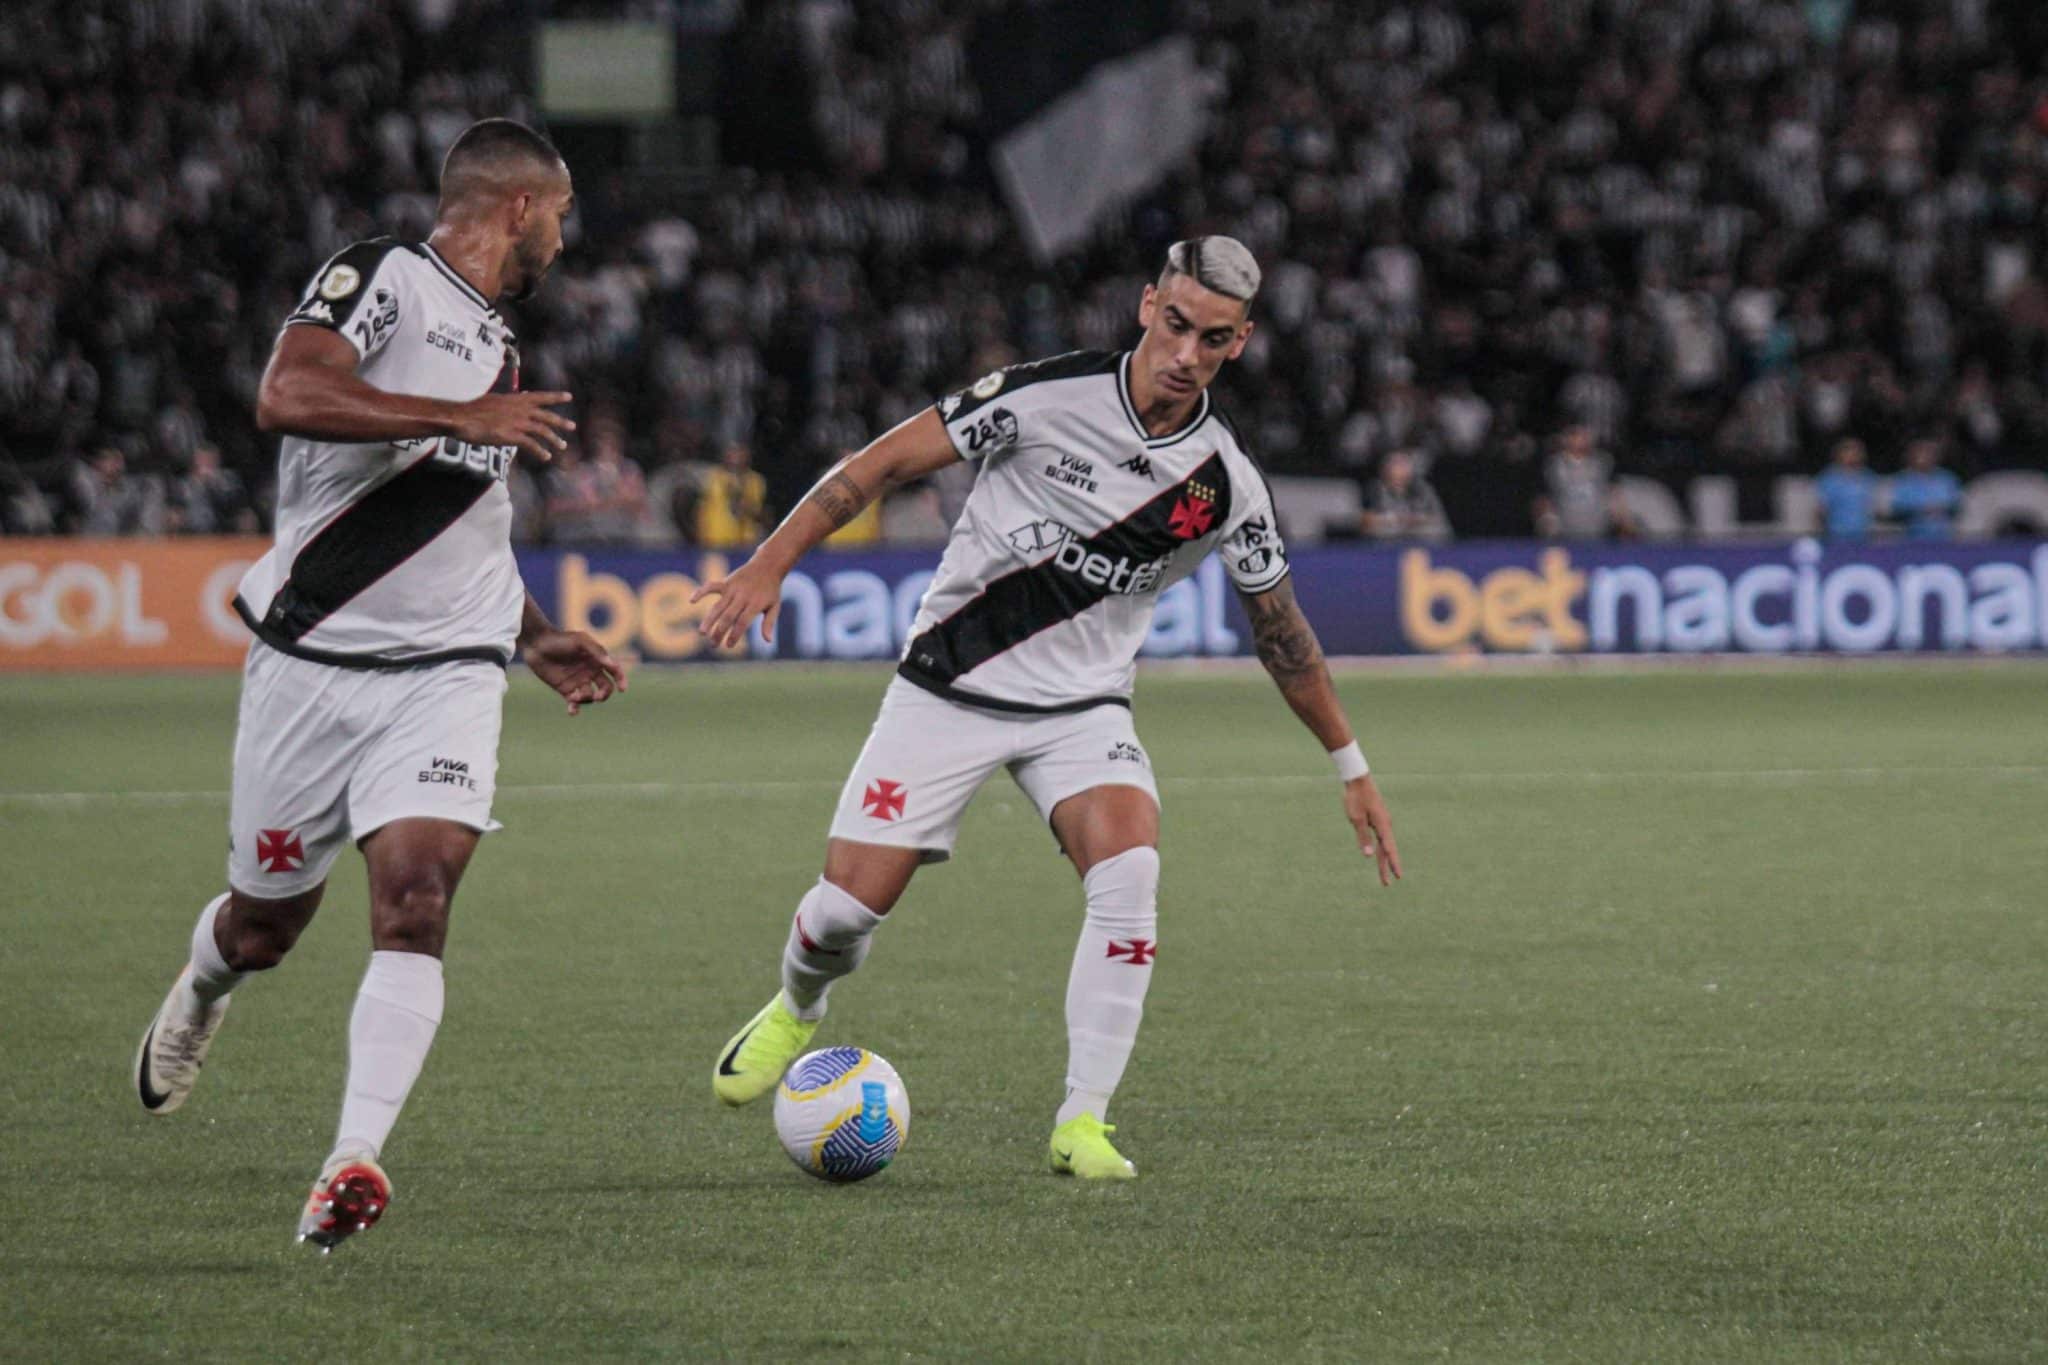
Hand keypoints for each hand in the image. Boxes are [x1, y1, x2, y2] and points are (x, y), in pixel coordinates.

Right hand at [450, 391, 575, 461]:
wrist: (461, 417)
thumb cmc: (473, 409)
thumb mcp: (495, 400)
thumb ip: (510, 401)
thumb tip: (521, 395)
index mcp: (515, 399)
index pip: (539, 396)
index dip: (555, 396)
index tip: (569, 396)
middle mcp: (520, 409)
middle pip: (546, 416)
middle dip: (560, 422)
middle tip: (572, 426)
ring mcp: (517, 423)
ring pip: (542, 431)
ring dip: (554, 439)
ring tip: (562, 446)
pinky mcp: (511, 436)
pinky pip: (531, 445)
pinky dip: (540, 451)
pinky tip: (546, 457)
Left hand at [521, 627, 626, 714]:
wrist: (537, 644)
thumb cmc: (560, 639)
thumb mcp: (580, 641)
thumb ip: (597, 652)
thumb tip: (612, 664)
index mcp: (597, 660)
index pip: (615, 672)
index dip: (621, 680)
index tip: (622, 689)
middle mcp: (590, 672)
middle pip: (605, 688)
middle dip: (604, 695)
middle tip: (597, 696)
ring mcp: (578, 682)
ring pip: (590, 697)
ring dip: (585, 699)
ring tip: (574, 696)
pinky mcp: (565, 690)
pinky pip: (574, 703)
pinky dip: (575, 709)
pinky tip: (572, 711)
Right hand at [691, 556, 784, 649]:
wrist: (767, 565)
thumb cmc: (771, 590)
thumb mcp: (774, 606)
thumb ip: (769, 623)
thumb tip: (768, 641)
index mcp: (755, 604)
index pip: (742, 623)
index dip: (734, 635)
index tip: (728, 646)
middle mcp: (742, 596)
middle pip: (728, 617)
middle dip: (719, 632)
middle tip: (713, 645)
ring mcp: (732, 589)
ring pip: (718, 606)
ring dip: (709, 620)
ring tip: (702, 633)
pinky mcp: (726, 582)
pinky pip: (711, 586)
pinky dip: (701, 592)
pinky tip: (691, 601)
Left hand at [1343, 775, 1402, 887]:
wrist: (1357, 779)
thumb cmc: (1355, 798)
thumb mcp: (1356, 819)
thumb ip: (1363, 837)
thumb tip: (1368, 856)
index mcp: (1382, 825)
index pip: (1388, 848)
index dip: (1392, 863)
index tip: (1398, 876)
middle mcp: (1385, 824)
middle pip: (1387, 850)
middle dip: (1387, 867)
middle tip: (1388, 884)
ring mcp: (1383, 821)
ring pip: (1384, 845)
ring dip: (1384, 860)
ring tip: (1385, 875)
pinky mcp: (1378, 819)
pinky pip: (1381, 838)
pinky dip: (1382, 849)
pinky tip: (1380, 854)